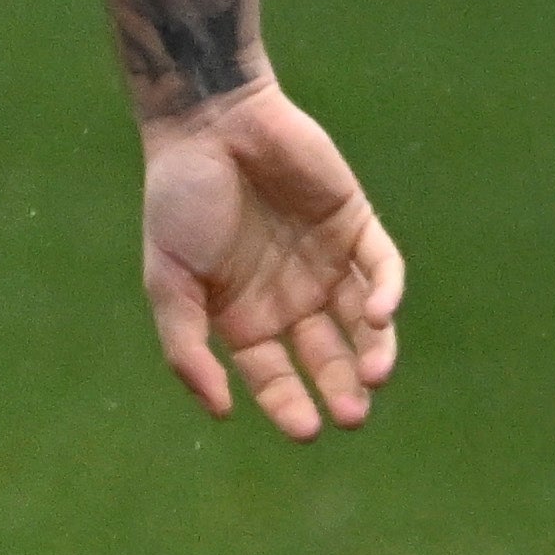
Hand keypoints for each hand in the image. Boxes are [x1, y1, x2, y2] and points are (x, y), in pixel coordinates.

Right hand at [138, 82, 398, 436]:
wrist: (209, 123)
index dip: (290, 404)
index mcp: (243, 314)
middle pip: (327, 356)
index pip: (273, 374)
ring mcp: (327, 261)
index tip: (306, 431)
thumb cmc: (179, 200)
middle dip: (341, 390)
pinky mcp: (356, 225)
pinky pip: (382, 268)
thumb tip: (221, 411)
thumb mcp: (167, 280)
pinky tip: (379, 315)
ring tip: (374, 376)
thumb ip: (186, 345)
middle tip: (352, 416)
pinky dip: (386, 294)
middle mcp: (290, 295)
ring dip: (374, 352)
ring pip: (363, 321)